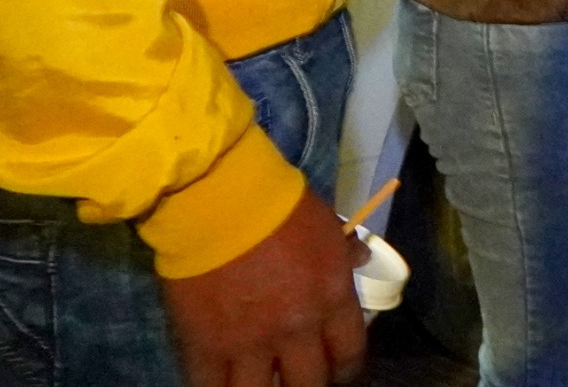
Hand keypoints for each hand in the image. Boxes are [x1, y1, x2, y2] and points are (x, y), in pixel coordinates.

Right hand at [159, 187, 364, 386]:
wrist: (220, 199)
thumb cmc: (279, 205)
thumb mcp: (327, 225)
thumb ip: (343, 252)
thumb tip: (361, 258)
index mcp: (331, 298)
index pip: (349, 352)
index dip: (345, 368)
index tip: (338, 369)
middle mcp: (296, 329)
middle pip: (309, 383)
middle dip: (308, 384)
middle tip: (298, 377)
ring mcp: (250, 343)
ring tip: (261, 384)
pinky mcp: (206, 346)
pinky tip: (222, 382)